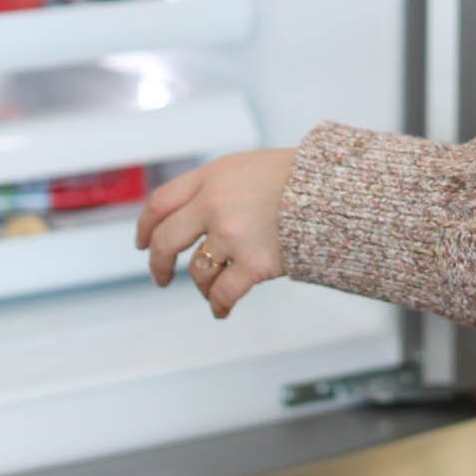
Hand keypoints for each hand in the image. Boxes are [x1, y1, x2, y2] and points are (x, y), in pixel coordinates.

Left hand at [136, 147, 295, 319]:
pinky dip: (220, 304)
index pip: (160, 203)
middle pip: (165, 240)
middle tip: (161, 277)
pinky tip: (221, 309)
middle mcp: (214, 204)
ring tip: (212, 290)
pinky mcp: (254, 262)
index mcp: (211, 177)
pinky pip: (224, 293)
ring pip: (197, 271)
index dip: (146, 226)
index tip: (143, 242)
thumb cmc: (295, 177)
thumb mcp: (245, 167)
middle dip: (158, 264)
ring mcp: (232, 235)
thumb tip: (190, 214)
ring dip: (201, 285)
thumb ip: (215, 186)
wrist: (331, 191)